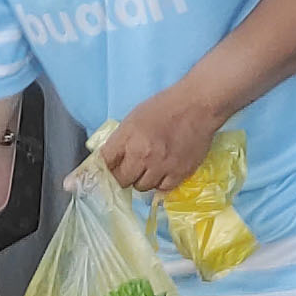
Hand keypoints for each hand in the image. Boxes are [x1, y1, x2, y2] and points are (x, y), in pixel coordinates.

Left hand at [97, 88, 228, 196]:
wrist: (197, 106)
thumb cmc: (164, 107)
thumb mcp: (134, 119)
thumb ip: (120, 140)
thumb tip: (107, 160)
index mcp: (128, 138)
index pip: (105, 163)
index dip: (100, 170)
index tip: (98, 174)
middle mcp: (143, 155)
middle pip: (121, 180)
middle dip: (122, 175)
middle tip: (129, 168)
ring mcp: (162, 166)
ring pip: (141, 187)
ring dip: (141, 179)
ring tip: (149, 166)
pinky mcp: (180, 173)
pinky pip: (162, 189)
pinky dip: (160, 182)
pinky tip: (162, 172)